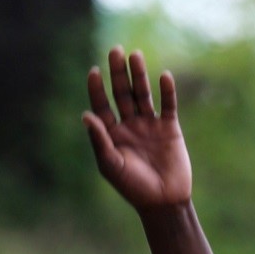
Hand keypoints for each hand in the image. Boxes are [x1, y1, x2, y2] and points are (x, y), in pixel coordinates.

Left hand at [83, 48, 191, 211]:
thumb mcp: (112, 166)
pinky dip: (167, 91)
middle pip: (122, 94)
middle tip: (115, 51)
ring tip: (135, 56)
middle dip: (119, 73)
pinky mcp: (169, 128)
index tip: (94, 71)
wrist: (163, 202)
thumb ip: (99, 140)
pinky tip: (164, 76)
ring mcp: (150, 125)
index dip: (97, 89)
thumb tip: (85, 115)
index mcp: (112, 135)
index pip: (102, 106)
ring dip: (140, 75)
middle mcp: (130, 126)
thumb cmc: (133, 188)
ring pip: (143, 94)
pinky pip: (168, 105)